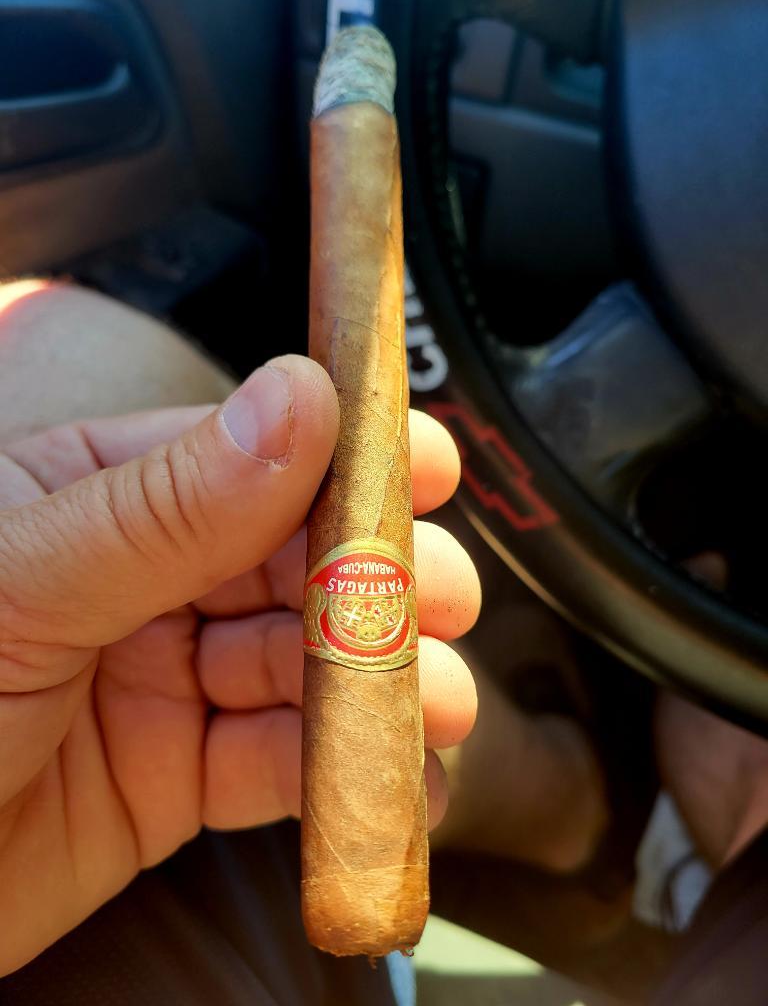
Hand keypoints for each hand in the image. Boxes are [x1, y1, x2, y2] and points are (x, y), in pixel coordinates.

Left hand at [0, 355, 478, 974]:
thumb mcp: (23, 583)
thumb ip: (170, 504)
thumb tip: (304, 398)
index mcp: (100, 495)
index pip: (248, 458)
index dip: (345, 460)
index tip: (429, 467)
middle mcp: (142, 580)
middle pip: (291, 567)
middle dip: (376, 586)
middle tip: (444, 603)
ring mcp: (161, 680)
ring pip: (297, 670)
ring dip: (374, 688)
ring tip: (438, 706)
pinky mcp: (172, 778)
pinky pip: (273, 769)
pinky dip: (337, 777)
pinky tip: (398, 782)